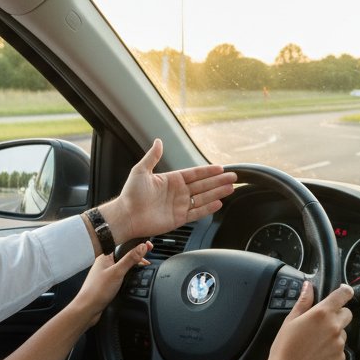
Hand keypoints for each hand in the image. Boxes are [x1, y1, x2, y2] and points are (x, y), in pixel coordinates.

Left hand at [72, 240, 150, 326]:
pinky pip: (121, 274)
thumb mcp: (118, 272)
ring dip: (133, 266)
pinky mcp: (108, 282)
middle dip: (137, 257)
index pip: (124, 245)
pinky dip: (128, 275)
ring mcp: (106, 273)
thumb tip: (142, 246)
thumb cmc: (97, 291)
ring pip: (123, 266)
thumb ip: (131, 258)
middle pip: (125, 255)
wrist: (88, 309)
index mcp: (105, 256)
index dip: (137, 245)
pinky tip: (132, 278)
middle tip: (147, 261)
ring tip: (143, 267)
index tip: (149, 246)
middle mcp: (105, 263)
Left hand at [103, 139, 236, 243]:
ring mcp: (179, 206)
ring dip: (217, 193)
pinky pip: (197, 212)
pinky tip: (219, 203)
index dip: (208, 171)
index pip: (194, 174)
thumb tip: (159, 141)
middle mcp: (177, 192)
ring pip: (203, 198)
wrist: (126, 216)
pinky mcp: (179, 219)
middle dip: (218, 181)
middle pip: (203, 185)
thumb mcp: (141, 170)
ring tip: (230, 188)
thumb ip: (153, 156)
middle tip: (233, 177)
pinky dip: (208, 208)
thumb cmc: (131, 194)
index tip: (221, 168)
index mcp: (171, 180)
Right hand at [263, 282, 353, 359]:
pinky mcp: (341, 359)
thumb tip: (308, 287)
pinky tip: (318, 354)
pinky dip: (333, 350)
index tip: (344, 292)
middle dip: (337, 315)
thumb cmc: (285, 349)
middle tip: (321, 324)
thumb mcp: (290, 320)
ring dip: (334, 334)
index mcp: (322, 313)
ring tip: (316, 343)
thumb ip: (303, 301)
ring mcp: (340, 344)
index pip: (343, 295)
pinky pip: (341, 349)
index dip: (345, 291)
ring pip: (343, 333)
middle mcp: (334, 327)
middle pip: (347, 314)